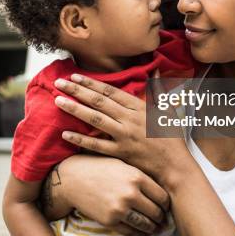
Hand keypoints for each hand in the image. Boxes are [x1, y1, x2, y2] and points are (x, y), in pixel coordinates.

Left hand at [53, 74, 189, 183]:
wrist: (176, 166)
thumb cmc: (172, 138)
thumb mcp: (167, 109)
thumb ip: (159, 89)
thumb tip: (156, 69)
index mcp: (139, 107)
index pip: (111, 91)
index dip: (91, 83)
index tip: (75, 76)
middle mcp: (130, 119)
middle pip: (99, 102)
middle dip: (77, 90)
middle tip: (59, 83)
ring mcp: (124, 136)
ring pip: (95, 119)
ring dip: (75, 109)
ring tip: (58, 101)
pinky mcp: (121, 153)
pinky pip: (97, 145)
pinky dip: (81, 139)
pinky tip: (65, 133)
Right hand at [56, 155, 169, 235]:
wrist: (73, 178)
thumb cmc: (100, 167)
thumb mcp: (123, 165)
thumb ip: (141, 177)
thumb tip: (159, 191)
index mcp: (136, 177)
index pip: (162, 197)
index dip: (166, 204)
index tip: (165, 206)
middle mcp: (130, 193)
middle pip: (156, 212)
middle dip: (161, 217)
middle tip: (162, 219)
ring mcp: (120, 208)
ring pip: (146, 224)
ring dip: (152, 228)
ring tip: (155, 227)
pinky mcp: (110, 220)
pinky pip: (131, 232)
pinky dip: (139, 234)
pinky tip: (142, 233)